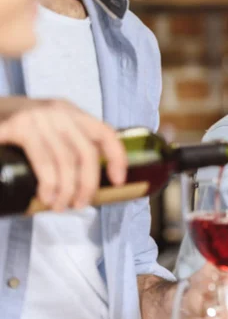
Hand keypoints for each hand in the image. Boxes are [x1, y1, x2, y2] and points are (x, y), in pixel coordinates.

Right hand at [0, 97, 126, 210]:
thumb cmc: (20, 129)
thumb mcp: (49, 128)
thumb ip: (68, 143)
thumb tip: (88, 182)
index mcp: (72, 113)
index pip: (105, 132)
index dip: (117, 157)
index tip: (118, 181)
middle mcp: (58, 112)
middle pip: (86, 152)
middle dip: (87, 184)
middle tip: (79, 204)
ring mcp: (38, 118)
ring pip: (64, 160)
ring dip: (65, 189)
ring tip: (59, 206)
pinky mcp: (17, 127)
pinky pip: (41, 161)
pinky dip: (46, 183)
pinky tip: (44, 196)